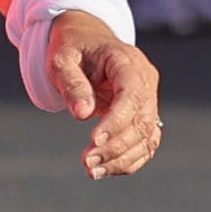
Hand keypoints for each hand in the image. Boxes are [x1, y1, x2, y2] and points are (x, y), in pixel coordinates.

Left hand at [45, 20, 162, 175]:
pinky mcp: (145, 115)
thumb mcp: (61, 60)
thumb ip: (72, 84)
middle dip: (116, 146)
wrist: (86, 40)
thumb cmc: (72, 48)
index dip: (117, 120)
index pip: (132, 94)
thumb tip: (82, 114)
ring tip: (91, 171)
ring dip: (122, 158)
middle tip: (86, 162)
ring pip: (148, 136)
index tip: (93, 140)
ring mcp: (149, 98)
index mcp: (127, 61)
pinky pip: (145, 143)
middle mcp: (145, 80)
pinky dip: (128, 160)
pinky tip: (104, 170)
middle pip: (142, 120)